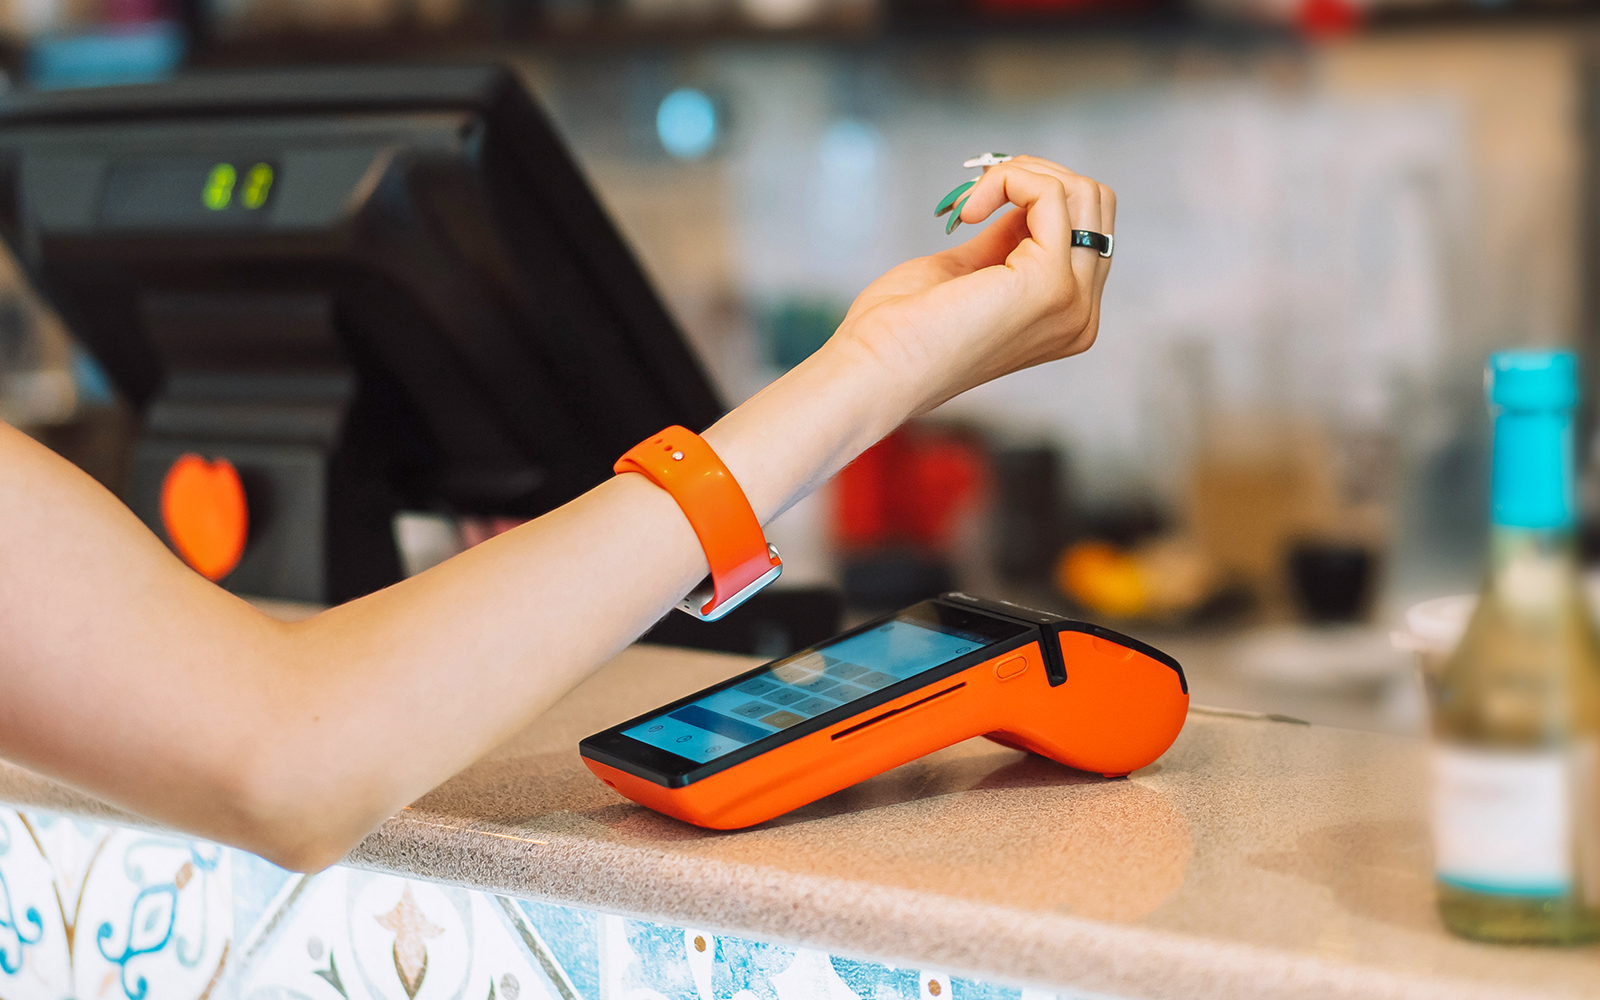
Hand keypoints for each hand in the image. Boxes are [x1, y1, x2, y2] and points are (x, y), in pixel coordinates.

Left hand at [830, 156, 1114, 417]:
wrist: (876, 368)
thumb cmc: (903, 330)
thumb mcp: (968, 272)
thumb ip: (1006, 241)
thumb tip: (1022, 198)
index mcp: (1067, 318)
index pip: (1087, 229)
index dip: (1036, 198)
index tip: (982, 200)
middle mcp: (1081, 315)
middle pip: (1095, 205)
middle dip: (1036, 176)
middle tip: (980, 189)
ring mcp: (1072, 302)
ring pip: (1081, 193)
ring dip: (1021, 174)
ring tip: (971, 200)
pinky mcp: (1049, 282)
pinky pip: (1049, 194)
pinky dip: (1007, 180)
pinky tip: (969, 209)